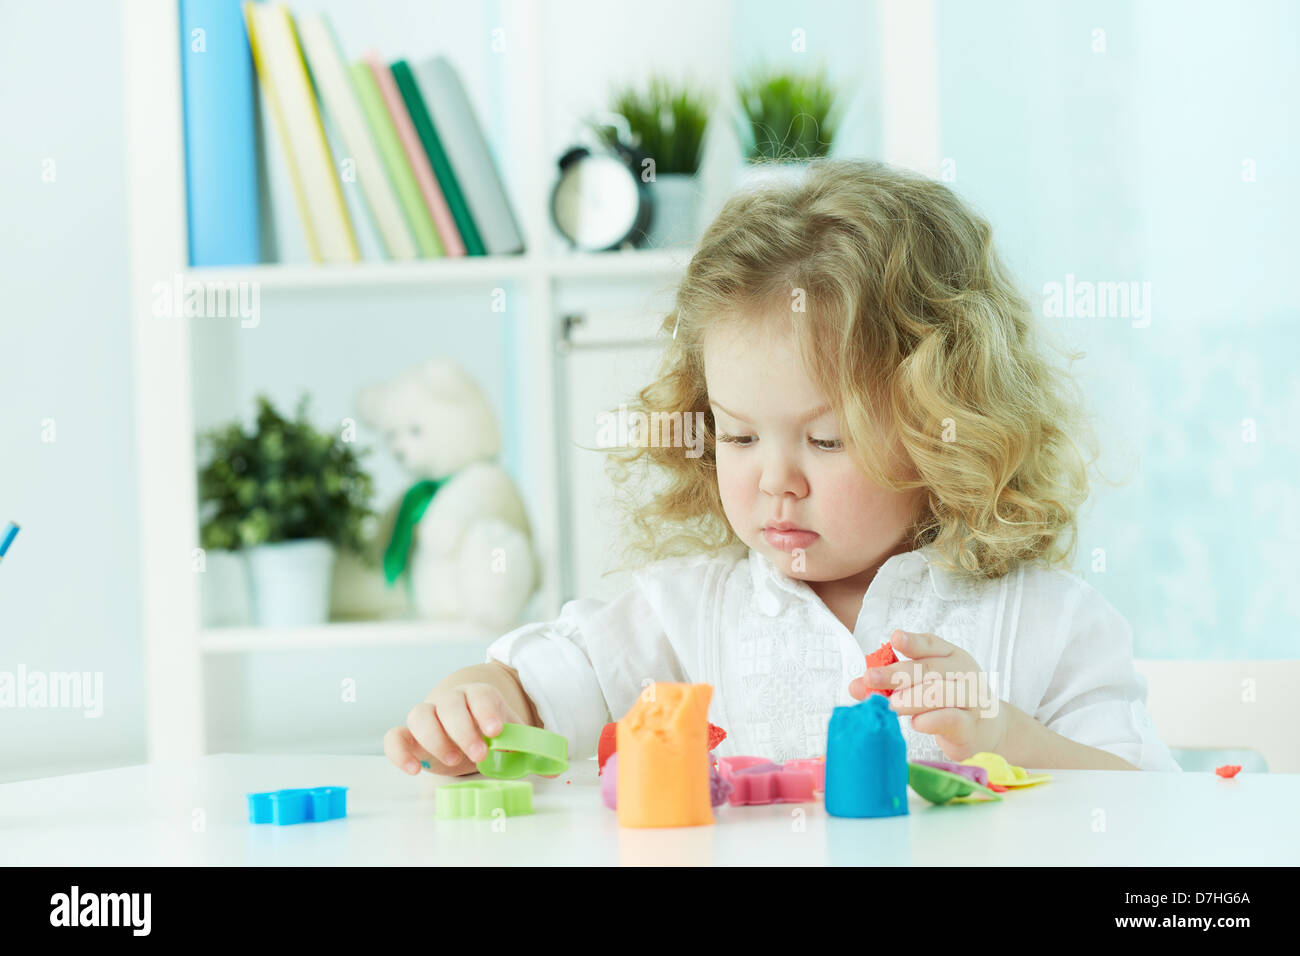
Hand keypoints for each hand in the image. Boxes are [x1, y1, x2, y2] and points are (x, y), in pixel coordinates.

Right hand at [384, 683, 531, 777]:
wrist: (467, 727)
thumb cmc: (491, 734)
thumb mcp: (513, 739)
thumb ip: (531, 750)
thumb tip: (555, 770)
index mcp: (479, 696)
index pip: (480, 694)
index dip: (486, 710)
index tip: (496, 731)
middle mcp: (450, 702)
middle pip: (450, 703)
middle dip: (464, 728)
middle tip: (479, 754)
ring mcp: (427, 717)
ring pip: (420, 714)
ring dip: (435, 738)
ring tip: (455, 761)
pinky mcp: (409, 737)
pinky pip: (394, 736)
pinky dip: (399, 751)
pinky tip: (414, 769)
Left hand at [848, 629, 1007, 761]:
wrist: (983, 730)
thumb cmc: (946, 703)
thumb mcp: (923, 685)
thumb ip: (892, 683)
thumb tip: (855, 686)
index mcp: (951, 656)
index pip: (932, 644)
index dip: (913, 642)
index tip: (894, 638)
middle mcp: (964, 673)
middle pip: (929, 669)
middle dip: (896, 673)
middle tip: (870, 678)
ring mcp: (971, 699)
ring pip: (940, 693)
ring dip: (911, 698)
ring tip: (889, 704)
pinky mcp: (971, 726)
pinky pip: (952, 720)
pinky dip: (932, 720)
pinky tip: (915, 723)